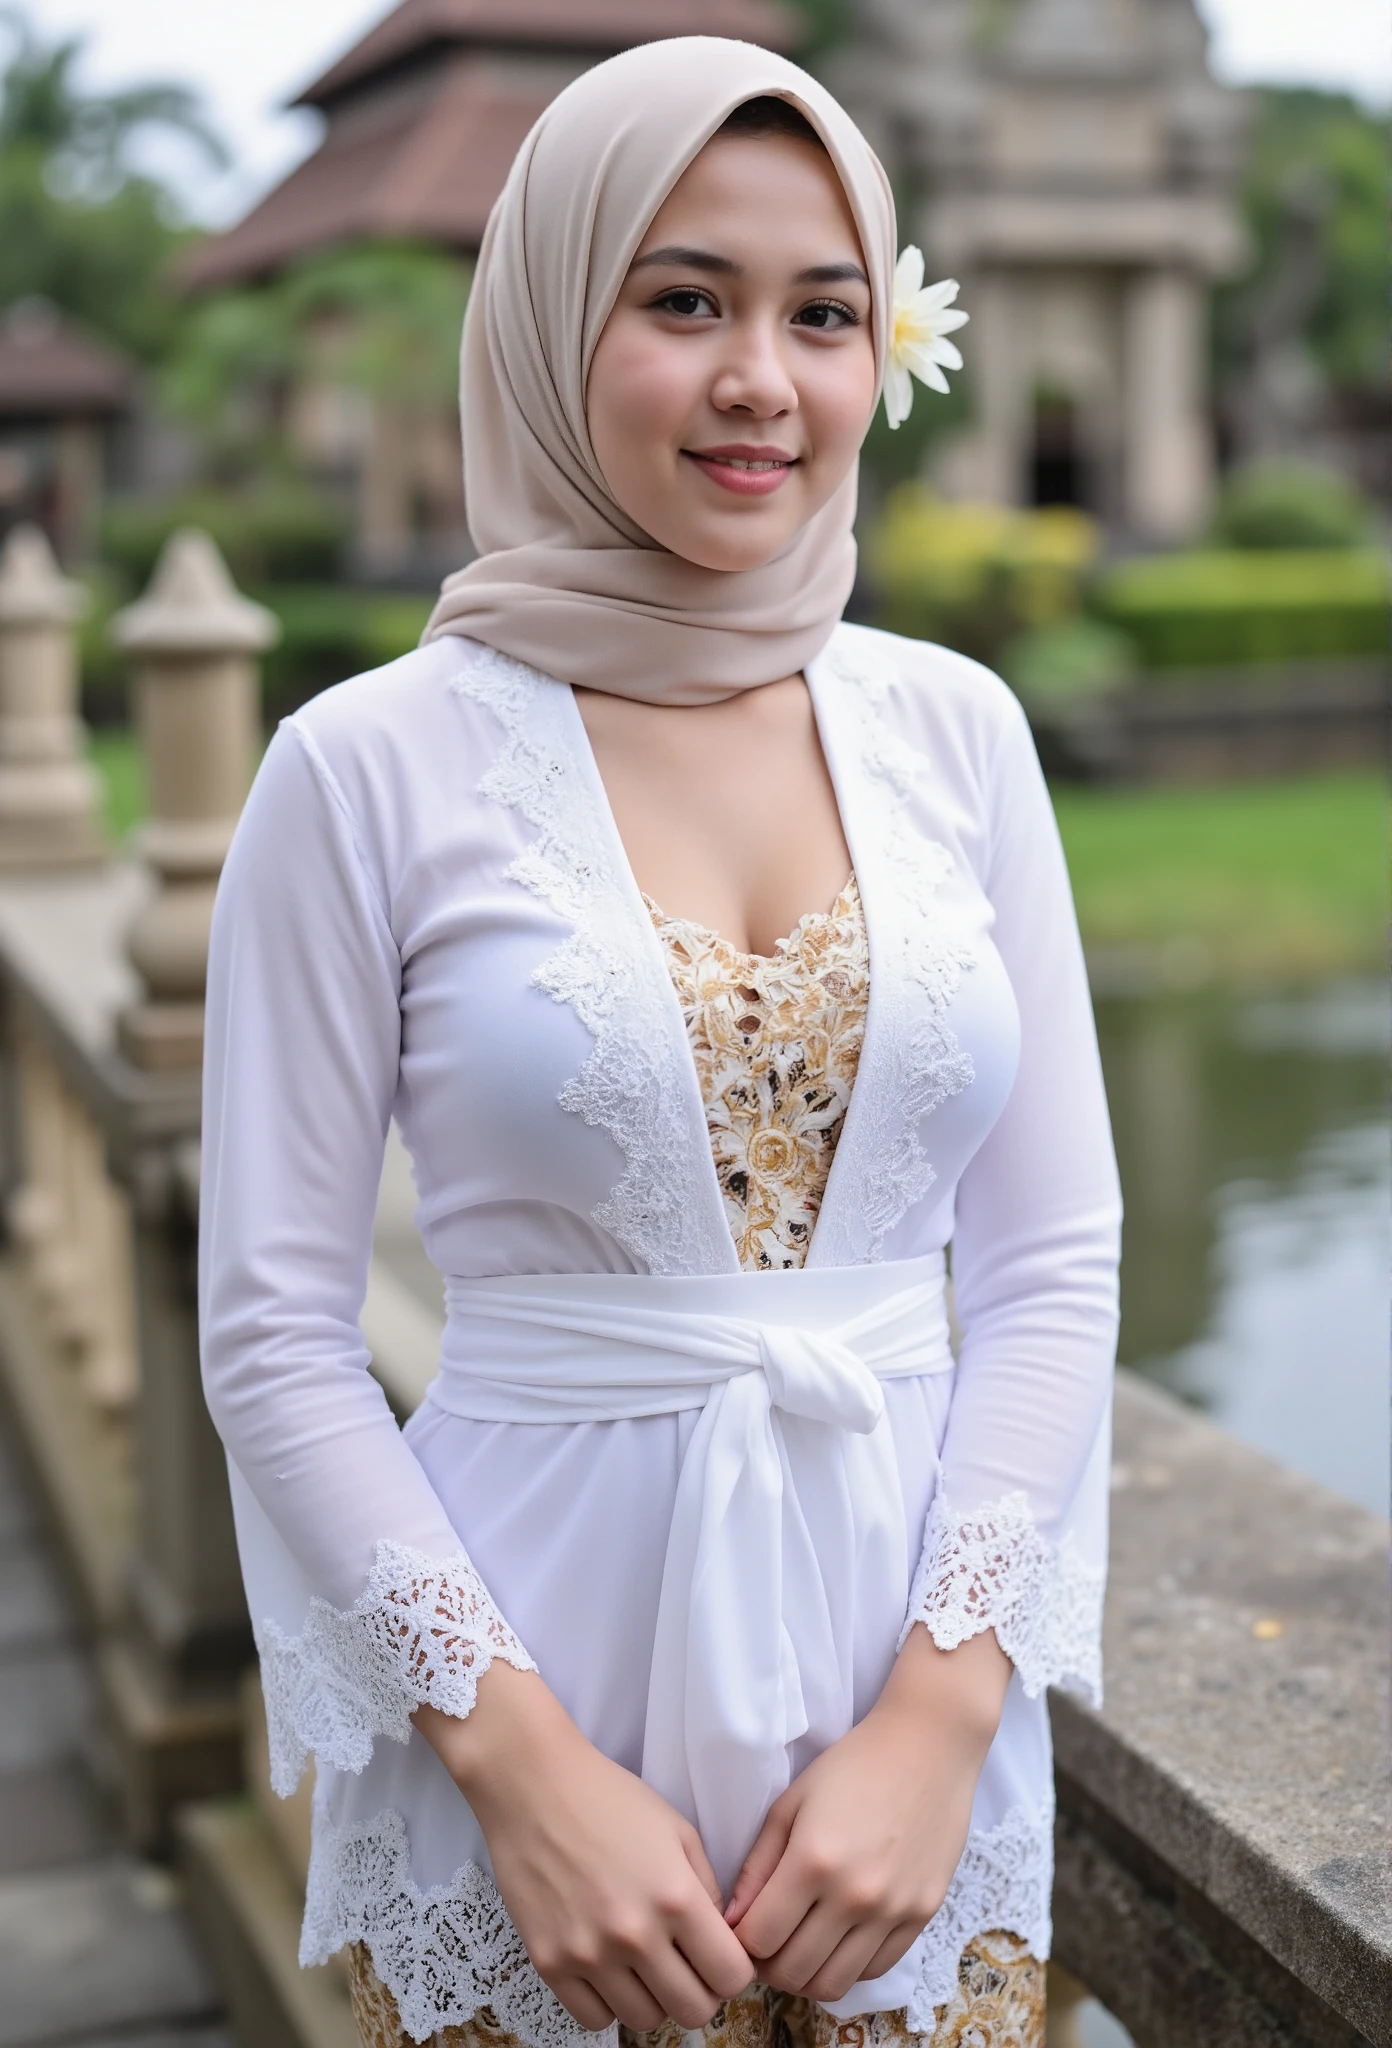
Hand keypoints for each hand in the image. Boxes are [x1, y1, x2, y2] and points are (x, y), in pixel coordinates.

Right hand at [415, 1666, 753, 2032]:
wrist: (534, 1785)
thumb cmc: (609, 1798)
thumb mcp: (677, 1830)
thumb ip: (706, 1889)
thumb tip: (716, 1939)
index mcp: (676, 1897)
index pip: (730, 1977)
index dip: (732, 1970)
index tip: (719, 1957)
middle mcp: (635, 1934)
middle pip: (693, 2011)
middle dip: (700, 1992)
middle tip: (685, 1965)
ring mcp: (589, 1954)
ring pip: (645, 2021)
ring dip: (654, 1998)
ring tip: (643, 1964)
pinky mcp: (549, 1964)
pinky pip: (594, 2019)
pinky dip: (608, 2002)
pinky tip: (607, 1969)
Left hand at [723, 1626, 1011, 2001]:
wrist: (928, 1748)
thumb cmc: (852, 1766)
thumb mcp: (791, 1803)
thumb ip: (758, 1866)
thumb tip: (732, 1921)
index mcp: (813, 1862)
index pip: (759, 1940)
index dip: (741, 1942)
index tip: (742, 1928)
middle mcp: (853, 1896)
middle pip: (793, 1972)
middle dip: (768, 1965)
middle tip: (768, 1941)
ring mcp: (892, 1912)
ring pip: (833, 1985)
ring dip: (806, 1975)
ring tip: (800, 1946)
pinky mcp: (921, 1917)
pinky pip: (874, 1970)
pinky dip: (847, 1966)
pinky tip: (839, 1939)